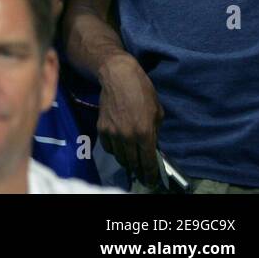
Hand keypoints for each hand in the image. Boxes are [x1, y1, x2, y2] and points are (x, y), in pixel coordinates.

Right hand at [98, 53, 163, 186]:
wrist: (118, 77)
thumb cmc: (142, 91)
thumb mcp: (157, 112)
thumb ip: (154, 132)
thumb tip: (152, 145)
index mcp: (144, 133)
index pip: (147, 161)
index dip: (150, 174)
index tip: (151, 180)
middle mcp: (127, 136)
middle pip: (132, 162)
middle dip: (138, 170)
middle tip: (141, 173)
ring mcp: (112, 133)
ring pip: (119, 157)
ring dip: (126, 160)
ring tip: (130, 160)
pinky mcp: (101, 128)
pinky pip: (108, 147)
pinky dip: (114, 150)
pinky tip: (119, 147)